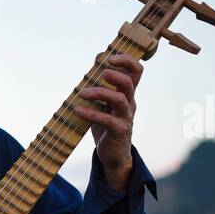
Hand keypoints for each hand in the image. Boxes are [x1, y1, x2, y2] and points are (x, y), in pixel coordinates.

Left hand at [73, 52, 141, 189]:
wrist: (113, 155)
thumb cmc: (106, 126)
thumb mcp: (102, 104)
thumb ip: (100, 85)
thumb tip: (95, 60)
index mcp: (127, 94)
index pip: (136, 72)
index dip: (127, 61)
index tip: (110, 58)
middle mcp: (129, 103)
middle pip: (130, 83)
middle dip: (116, 74)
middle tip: (101, 72)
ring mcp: (126, 117)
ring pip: (120, 99)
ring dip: (100, 92)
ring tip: (83, 93)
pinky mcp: (119, 131)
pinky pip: (107, 119)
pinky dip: (91, 113)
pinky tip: (78, 111)